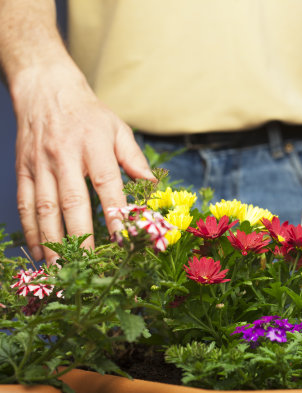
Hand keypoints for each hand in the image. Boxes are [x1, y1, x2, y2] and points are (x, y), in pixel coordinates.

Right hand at [12, 64, 154, 262]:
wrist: (46, 91)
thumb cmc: (90, 115)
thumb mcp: (118, 130)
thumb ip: (135, 160)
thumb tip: (154, 188)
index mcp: (94, 147)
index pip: (107, 185)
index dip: (115, 214)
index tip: (123, 240)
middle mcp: (65, 158)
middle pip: (72, 203)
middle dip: (80, 236)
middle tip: (88, 264)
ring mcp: (41, 165)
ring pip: (44, 209)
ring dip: (51, 241)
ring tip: (59, 267)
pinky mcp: (23, 171)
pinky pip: (25, 204)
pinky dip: (30, 230)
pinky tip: (37, 251)